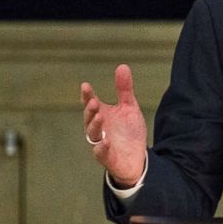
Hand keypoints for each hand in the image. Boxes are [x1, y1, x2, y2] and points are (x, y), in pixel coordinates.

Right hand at [80, 64, 147, 186]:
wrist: (137, 157)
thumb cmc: (129, 132)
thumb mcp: (129, 108)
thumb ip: (124, 89)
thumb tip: (122, 66)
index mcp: (102, 115)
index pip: (91, 103)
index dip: (87, 95)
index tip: (85, 86)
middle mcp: (98, 128)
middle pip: (89, 118)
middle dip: (90, 110)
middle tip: (93, 102)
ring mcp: (101, 143)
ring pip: (93, 134)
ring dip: (94, 125)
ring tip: (100, 116)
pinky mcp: (107, 157)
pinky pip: (101, 153)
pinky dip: (101, 148)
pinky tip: (105, 142)